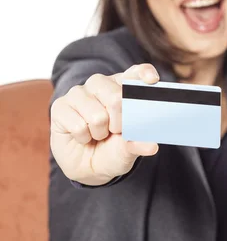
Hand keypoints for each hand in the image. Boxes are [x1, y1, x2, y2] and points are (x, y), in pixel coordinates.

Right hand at [50, 63, 159, 184]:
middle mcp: (101, 84)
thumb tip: (151, 146)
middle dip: (120, 123)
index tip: (152, 81)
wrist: (86, 167)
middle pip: (116, 97)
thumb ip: (137, 144)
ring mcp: (79, 93)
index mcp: (122, 87)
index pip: (136, 73)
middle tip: (114, 131)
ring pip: (98, 115)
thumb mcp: (128, 151)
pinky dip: (83, 138)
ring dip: (99, 133)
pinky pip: (79, 125)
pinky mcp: (61, 106)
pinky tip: (82, 136)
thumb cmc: (111, 152)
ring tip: (97, 134)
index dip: (144, 74)